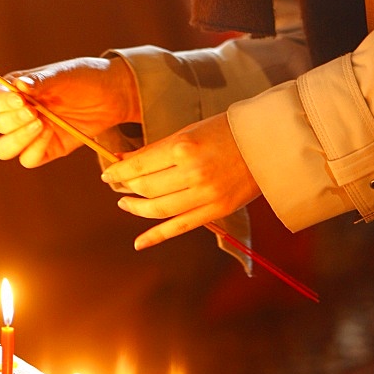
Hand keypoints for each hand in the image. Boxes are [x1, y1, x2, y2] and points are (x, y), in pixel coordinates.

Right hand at [0, 56, 139, 167]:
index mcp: (18, 90)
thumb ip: (41, 81)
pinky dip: (34, 150)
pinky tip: (51, 135)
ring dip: (18, 139)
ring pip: (4, 148)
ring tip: (42, 125)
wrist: (112, 94)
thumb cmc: (85, 77)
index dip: (2, 102)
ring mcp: (32, 133)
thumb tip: (18, 85)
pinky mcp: (47, 150)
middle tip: (36, 112)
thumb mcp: (63, 74)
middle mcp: (21, 113)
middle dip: (14, 120)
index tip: (20, 100)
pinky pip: (28, 159)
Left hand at [100, 112, 260, 247]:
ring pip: (159, 209)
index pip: (140, 164)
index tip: (108, 173)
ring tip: (125, 203)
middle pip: (146, 187)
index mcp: (183, 146)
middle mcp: (192, 172)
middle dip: (126, 187)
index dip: (119, 171)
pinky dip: (156, 236)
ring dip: (136, 208)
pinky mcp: (216, 211)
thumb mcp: (188, 131)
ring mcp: (205, 195)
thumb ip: (158, 149)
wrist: (265, 143)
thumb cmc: (224, 130)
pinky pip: (180, 227)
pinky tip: (139, 243)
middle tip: (116, 186)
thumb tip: (126, 160)